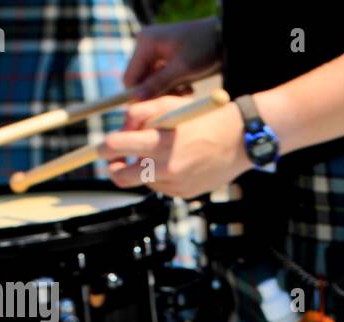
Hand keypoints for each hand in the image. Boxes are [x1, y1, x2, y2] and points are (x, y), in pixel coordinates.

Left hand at [102, 96, 247, 198]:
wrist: (241, 140)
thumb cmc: (204, 117)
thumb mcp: (169, 105)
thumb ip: (138, 114)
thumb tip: (122, 129)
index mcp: (159, 142)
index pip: (114, 147)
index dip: (103, 147)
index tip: (102, 146)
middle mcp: (166, 167)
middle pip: (121, 177)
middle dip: (114, 168)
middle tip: (115, 160)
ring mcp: (176, 184)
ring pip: (144, 180)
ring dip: (145, 168)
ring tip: (165, 151)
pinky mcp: (186, 193)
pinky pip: (163, 186)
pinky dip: (164, 174)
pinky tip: (182, 161)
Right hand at [124, 18, 221, 99]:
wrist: (222, 37)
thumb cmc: (204, 48)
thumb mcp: (182, 69)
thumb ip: (159, 84)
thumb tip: (136, 99)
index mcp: (145, 43)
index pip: (131, 78)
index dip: (138, 96)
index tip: (155, 109)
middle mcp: (146, 45)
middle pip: (140, 80)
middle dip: (156, 93)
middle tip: (177, 99)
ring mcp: (154, 50)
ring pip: (151, 81)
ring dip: (166, 91)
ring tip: (186, 92)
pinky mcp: (164, 57)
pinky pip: (160, 77)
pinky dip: (172, 85)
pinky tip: (187, 88)